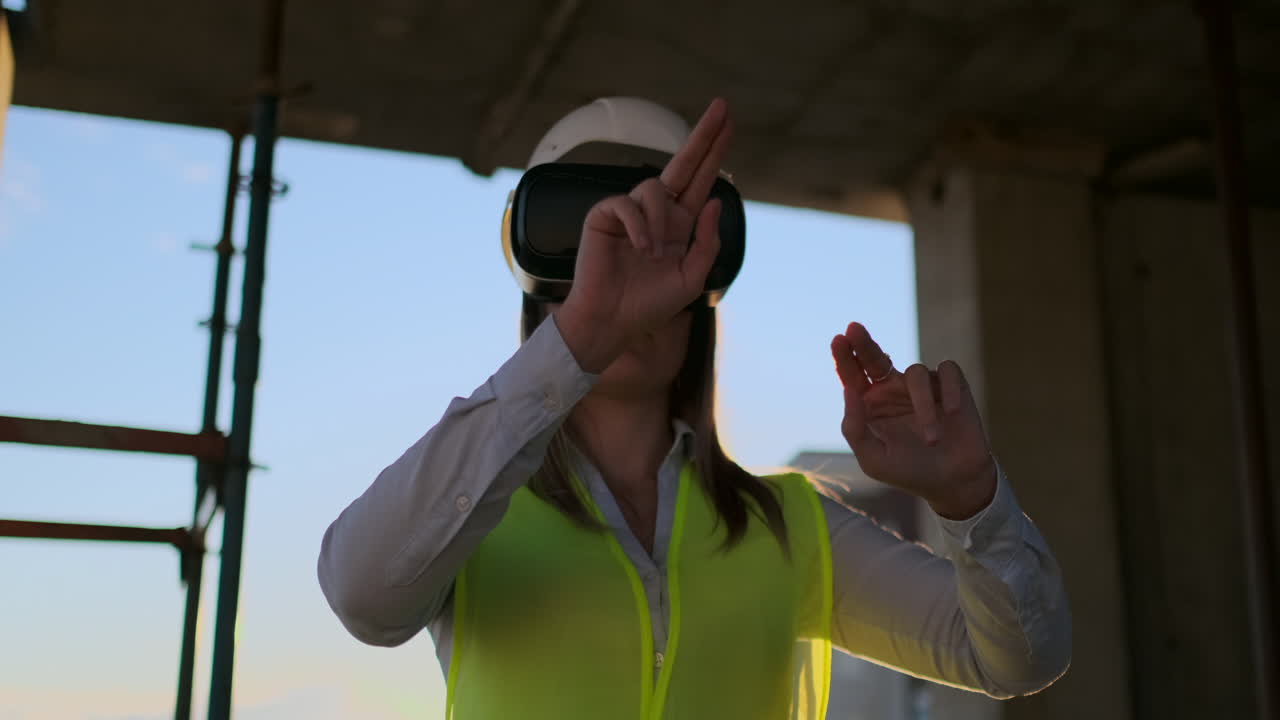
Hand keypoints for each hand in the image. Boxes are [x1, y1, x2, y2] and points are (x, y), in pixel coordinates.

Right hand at [556, 98, 731, 372]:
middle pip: (683, 164)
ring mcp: (631, 212)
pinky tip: (638, 249)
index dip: (715, 153)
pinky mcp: (605, 215)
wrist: (612, 322)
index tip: (730, 123)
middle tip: (722, 107)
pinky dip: (638, 226)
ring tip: (652, 253)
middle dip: (704, 136)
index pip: (701, 181)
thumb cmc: (649, 305)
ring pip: (655, 188)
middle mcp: (657, 214)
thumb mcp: (692, 277)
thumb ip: (707, 241)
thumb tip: (715, 200)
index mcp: (680, 227)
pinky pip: (627, 204)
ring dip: (659, 221)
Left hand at [830, 322, 996, 519]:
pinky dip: (949, 390)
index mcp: (871, 404)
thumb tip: (849, 390)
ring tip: (932, 440)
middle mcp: (893, 389)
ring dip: (924, 407)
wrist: (954, 483)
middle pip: (875, 357)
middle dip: (864, 343)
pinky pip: (947, 370)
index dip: (845, 357)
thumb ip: (855, 428)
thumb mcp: (873, 459)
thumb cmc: (909, 471)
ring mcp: (922, 385)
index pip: (853, 376)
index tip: (838, 340)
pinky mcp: (952, 385)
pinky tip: (952, 412)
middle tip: (853, 329)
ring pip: (916, 372)